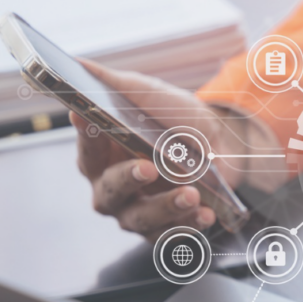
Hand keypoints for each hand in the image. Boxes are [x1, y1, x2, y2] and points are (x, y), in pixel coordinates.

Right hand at [72, 61, 279, 240]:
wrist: (222, 143)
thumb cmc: (176, 119)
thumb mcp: (148, 94)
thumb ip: (113, 83)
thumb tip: (79, 64)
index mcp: (102, 155)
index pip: (87, 149)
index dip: (86, 137)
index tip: (86, 116)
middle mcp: (113, 187)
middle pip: (108, 193)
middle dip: (128, 180)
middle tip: (149, 167)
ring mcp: (137, 211)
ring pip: (140, 219)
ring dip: (165, 207)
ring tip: (190, 194)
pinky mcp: (164, 229)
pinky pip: (169, 237)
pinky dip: (186, 228)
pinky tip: (204, 215)